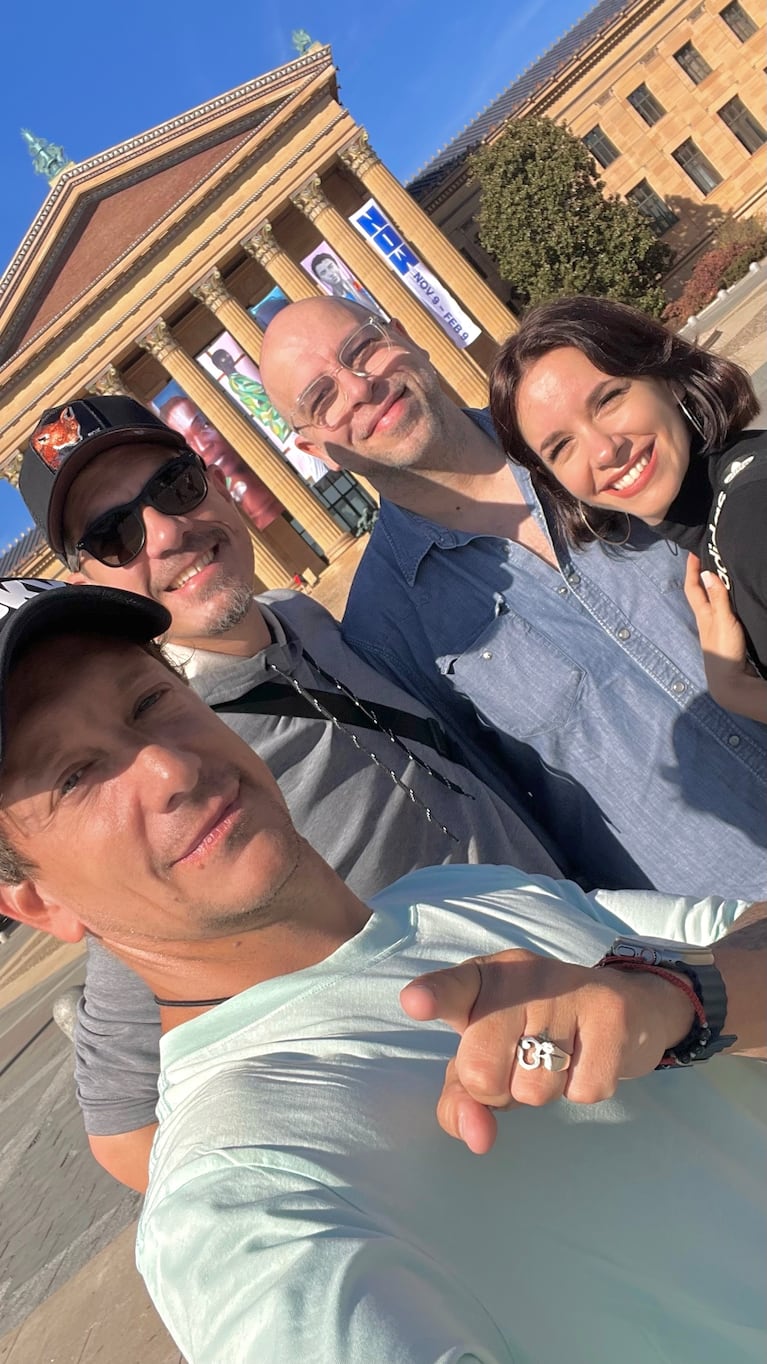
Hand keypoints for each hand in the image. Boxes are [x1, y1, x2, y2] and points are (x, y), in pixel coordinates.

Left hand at [400, 950, 693, 1153]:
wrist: (626, 1008)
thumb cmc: (535, 1034)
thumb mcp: (487, 1056)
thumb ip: (460, 1098)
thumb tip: (477, 1138)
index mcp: (482, 981)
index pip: (451, 988)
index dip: (432, 997)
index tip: (415, 1003)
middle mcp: (521, 977)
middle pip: (482, 1072)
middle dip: (499, 1090)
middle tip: (520, 1064)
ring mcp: (568, 990)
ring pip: (533, 1090)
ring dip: (544, 1092)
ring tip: (558, 1058)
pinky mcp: (611, 1012)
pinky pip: (584, 1091)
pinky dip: (584, 1088)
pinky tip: (590, 1057)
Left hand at [684, 554, 766, 722]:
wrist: (730, 681)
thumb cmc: (725, 651)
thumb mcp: (723, 620)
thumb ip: (717, 598)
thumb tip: (706, 572)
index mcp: (703, 614)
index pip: (692, 587)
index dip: (691, 569)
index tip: (694, 551)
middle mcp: (705, 620)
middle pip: (699, 593)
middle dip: (700, 575)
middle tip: (707, 557)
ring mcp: (714, 629)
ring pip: (709, 602)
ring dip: (712, 587)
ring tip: (719, 573)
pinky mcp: (724, 637)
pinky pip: (720, 612)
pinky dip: (722, 601)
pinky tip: (730, 600)